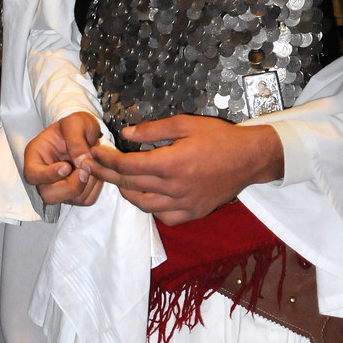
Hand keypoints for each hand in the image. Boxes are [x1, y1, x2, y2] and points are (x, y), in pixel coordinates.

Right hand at [24, 111, 102, 206]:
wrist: (86, 131)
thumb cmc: (74, 125)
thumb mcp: (74, 123)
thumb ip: (76, 140)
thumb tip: (82, 162)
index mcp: (35, 156)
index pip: (32, 174)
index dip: (48, 175)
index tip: (66, 166)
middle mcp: (44, 176)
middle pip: (48, 195)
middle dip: (70, 187)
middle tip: (84, 171)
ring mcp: (59, 187)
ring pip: (69, 200)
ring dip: (86, 185)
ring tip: (93, 164)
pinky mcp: (75, 193)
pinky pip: (85, 200)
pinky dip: (94, 188)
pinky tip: (96, 172)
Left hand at [89, 114, 283, 224]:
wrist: (250, 158)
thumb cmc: (219, 137)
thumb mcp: (185, 124)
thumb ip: (153, 130)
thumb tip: (125, 134)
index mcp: (170, 163)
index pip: (127, 166)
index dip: (106, 159)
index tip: (94, 153)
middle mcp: (175, 188)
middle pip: (130, 185)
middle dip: (107, 174)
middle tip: (93, 166)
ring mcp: (184, 204)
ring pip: (143, 205)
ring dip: (126, 192)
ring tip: (118, 180)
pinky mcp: (194, 213)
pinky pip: (164, 217)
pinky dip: (150, 208)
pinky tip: (147, 196)